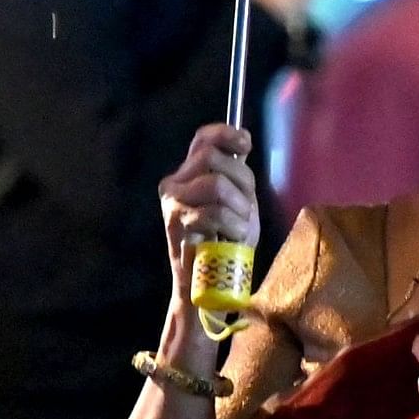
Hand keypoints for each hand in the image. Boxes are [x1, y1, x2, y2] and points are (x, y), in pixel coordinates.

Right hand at [156, 123, 260, 313]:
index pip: (204, 138)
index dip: (226, 134)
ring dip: (238, 207)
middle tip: (245, 207)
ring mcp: (172, 202)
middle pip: (212, 157)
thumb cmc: (225, 242)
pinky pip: (214, 212)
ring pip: (215, 183)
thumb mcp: (236, 201)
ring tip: (238, 227)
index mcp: (189, 174)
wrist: (207, 284)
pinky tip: (231, 237)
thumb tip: (242, 144)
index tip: (245, 144)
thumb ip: (236, 175)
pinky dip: (232, 225)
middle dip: (241, 181)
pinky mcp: (176, 222)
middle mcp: (174, 183)